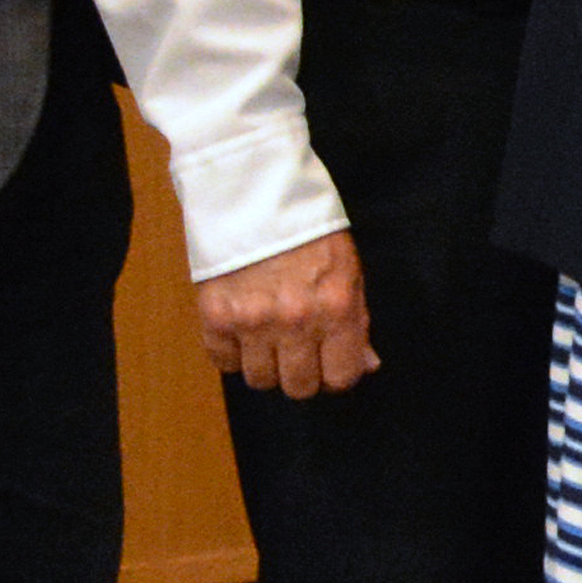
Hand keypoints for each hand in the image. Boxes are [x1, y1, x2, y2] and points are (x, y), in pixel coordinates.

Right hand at [197, 230, 375, 396]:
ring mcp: (252, 321)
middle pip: (297, 387)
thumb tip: (366, 365)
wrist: (254, 194)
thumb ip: (357, 322)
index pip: (340, 378)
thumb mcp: (348, 271)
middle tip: (296, 351)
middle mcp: (295, 321)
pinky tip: (242, 327)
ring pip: (259, 379)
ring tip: (267, 336)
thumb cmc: (309, 232)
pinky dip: (232, 351)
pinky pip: (222, 361)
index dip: (335, 375)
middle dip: (300, 374)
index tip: (328, 364)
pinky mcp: (214, 315)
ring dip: (265, 364)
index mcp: (336, 309)